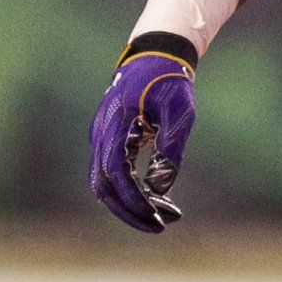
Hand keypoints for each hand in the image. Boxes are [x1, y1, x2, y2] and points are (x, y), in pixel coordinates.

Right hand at [89, 43, 196, 232]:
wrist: (155, 55)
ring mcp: (102, 136)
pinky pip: (113, 172)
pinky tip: (156, 198)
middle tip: (160, 226)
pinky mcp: (109, 140)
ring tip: (164, 215)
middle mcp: (102, 131)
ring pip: (105, 181)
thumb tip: (159, 187)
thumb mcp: (179, 110)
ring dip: (130, 203)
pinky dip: (131, 190)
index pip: (115, 171)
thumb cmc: (169, 80)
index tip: (157, 217)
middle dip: (129, 210)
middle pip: (103, 184)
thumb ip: (170, 146)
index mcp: (115, 121)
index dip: (133, 199)